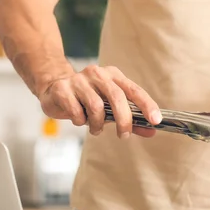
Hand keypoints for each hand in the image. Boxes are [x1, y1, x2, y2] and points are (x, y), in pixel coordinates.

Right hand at [38, 65, 161, 137]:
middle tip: (123, 135)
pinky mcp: (62, 89)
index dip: (147, 105)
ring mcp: (79, 80)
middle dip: (123, 120)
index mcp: (114, 75)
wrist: (54, 88)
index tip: (156, 121)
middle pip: (117, 97)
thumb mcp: (111, 107)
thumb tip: (152, 131)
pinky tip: (80, 120)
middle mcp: (98, 74)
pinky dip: (81, 121)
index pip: (135, 90)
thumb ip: (132, 118)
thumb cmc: (88, 99)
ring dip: (98, 124)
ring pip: (96, 106)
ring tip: (96, 129)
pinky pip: (77, 111)